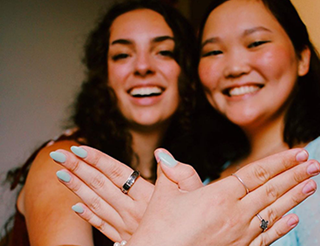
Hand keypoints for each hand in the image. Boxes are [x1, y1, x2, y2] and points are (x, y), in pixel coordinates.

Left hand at [51, 146, 202, 241]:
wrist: (191, 245)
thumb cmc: (194, 216)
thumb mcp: (194, 190)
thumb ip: (179, 172)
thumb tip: (161, 154)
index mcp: (148, 195)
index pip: (117, 172)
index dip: (97, 160)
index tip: (79, 149)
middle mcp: (133, 209)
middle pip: (101, 185)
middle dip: (78, 168)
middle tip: (59, 155)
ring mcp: (127, 225)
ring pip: (96, 203)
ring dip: (77, 188)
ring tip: (60, 174)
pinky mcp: (126, 238)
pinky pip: (102, 226)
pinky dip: (88, 216)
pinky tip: (75, 206)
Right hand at [128, 148, 319, 245]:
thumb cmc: (160, 228)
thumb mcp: (165, 195)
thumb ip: (173, 172)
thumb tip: (163, 153)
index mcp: (219, 195)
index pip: (257, 173)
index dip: (279, 161)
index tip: (298, 153)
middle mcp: (235, 214)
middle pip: (271, 190)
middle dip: (295, 175)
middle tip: (314, 164)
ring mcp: (241, 235)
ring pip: (274, 212)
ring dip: (295, 197)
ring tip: (312, 185)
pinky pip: (267, 237)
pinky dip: (282, 227)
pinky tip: (295, 219)